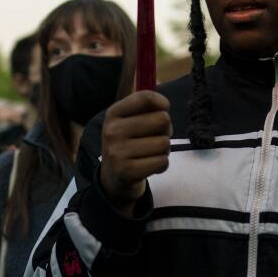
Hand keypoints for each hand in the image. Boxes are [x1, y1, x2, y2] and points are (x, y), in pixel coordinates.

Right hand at [98, 90, 171, 213]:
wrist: (113, 179)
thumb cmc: (129, 143)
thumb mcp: (129, 120)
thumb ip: (145, 106)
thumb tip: (164, 102)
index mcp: (113, 113)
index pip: (146, 97)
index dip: (163, 103)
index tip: (162, 110)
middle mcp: (112, 130)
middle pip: (162, 120)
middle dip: (165, 130)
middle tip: (154, 138)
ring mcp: (117, 152)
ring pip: (164, 143)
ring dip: (163, 150)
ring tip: (150, 153)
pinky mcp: (127, 171)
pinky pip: (162, 162)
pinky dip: (161, 165)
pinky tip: (149, 166)